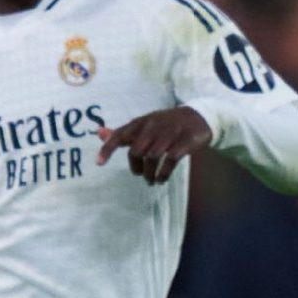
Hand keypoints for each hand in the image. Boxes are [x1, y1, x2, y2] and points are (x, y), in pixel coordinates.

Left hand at [96, 107, 211, 184]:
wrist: (198, 117)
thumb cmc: (165, 124)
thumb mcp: (143, 125)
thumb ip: (123, 132)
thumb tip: (99, 133)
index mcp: (141, 122)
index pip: (120, 135)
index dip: (108, 149)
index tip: (99, 164)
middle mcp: (153, 126)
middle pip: (136, 150)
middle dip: (136, 167)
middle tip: (139, 175)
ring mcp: (170, 133)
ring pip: (152, 157)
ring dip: (149, 173)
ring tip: (151, 181)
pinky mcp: (185, 141)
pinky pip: (171, 160)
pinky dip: (164, 173)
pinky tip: (162, 179)